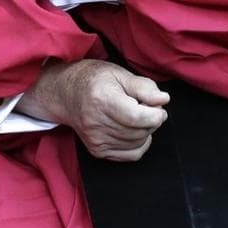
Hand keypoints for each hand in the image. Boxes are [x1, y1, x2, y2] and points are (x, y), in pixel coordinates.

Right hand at [17, 60, 168, 161]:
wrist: (64, 93)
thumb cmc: (92, 79)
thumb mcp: (118, 73)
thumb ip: (143, 87)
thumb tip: (163, 100)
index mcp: (102, 99)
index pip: (138, 117)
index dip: (155, 114)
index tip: (158, 106)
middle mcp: (96, 122)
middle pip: (140, 131)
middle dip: (152, 120)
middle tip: (146, 106)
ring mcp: (95, 139)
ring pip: (138, 143)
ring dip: (146, 130)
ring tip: (135, 115)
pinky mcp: (98, 150)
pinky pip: (132, 154)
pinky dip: (139, 143)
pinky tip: (133, 129)